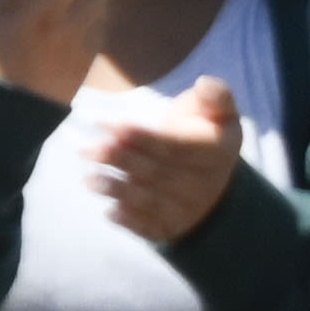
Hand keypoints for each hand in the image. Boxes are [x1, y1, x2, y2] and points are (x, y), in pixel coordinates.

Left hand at [90, 77, 245, 244]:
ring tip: (90, 180)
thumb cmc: (206, 137)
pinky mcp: (172, 227)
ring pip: (149, 201)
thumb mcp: (220, 113)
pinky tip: (110, 211)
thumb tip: (204, 83)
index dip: (139, 137)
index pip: (172, 146)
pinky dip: (130, 221)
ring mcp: (187, 209)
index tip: (108, 126)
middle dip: (120, 162)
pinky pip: (150, 227)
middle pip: (155, 173)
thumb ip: (216, 96)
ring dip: (118, 191)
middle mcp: (203, 184)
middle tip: (90, 151)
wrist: (216, 184)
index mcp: (215, 153)